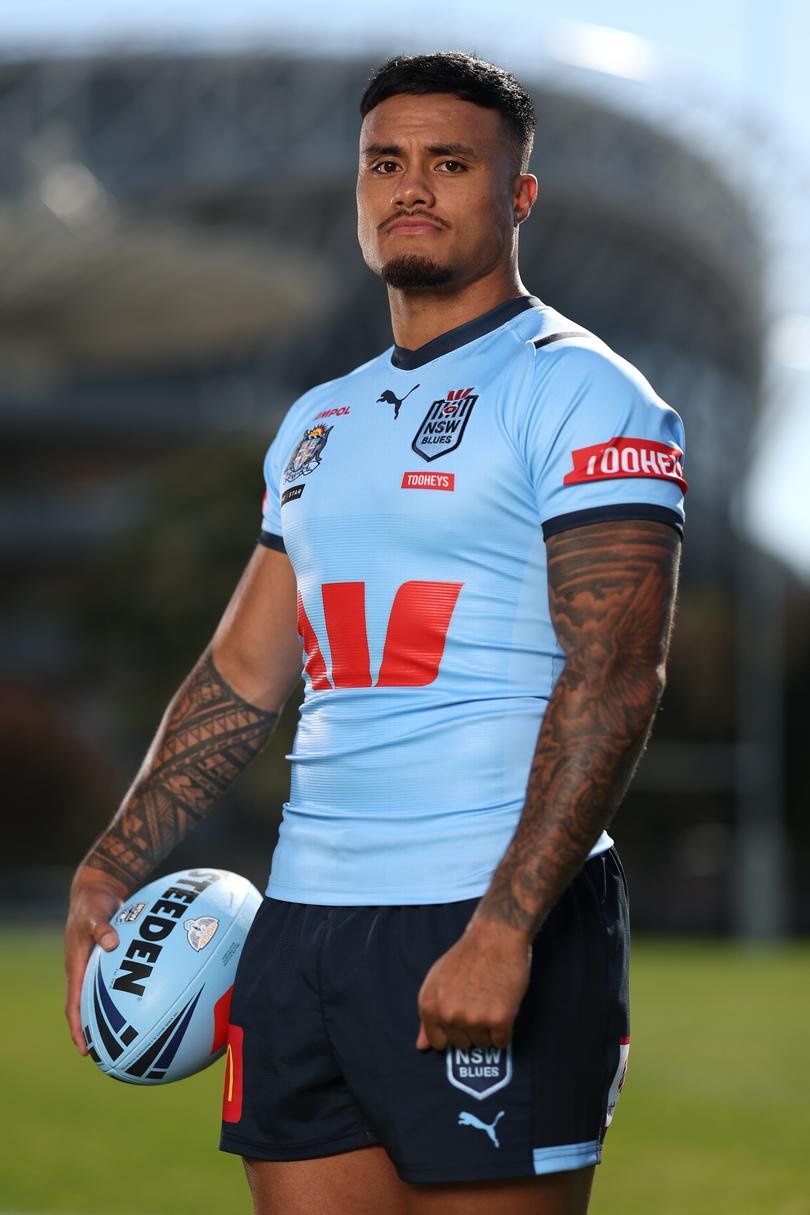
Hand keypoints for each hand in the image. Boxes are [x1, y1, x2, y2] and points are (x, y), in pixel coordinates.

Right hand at [64, 867, 128, 1053]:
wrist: (96, 889)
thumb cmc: (91, 902)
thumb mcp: (94, 912)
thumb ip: (100, 926)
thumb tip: (110, 941)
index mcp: (76, 967)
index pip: (74, 1006)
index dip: (78, 1029)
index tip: (86, 1050)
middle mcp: (86, 971)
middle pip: (89, 1009)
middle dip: (97, 1032)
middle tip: (112, 1054)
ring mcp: (98, 966)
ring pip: (106, 997)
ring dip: (117, 1015)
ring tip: (136, 1035)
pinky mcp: (111, 958)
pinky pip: (121, 979)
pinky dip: (133, 990)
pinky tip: (156, 996)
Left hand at [416, 917, 531, 1051]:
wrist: (495, 936)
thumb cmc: (466, 956)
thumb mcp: (437, 980)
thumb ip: (429, 1015)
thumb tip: (422, 1046)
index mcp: (429, 1006)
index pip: (438, 1042)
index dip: (451, 1031)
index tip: (460, 1017)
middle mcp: (448, 1015)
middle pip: (462, 1045)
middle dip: (471, 1029)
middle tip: (479, 1002)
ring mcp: (473, 1019)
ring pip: (482, 1044)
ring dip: (489, 1028)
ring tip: (490, 1000)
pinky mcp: (499, 1019)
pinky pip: (501, 1042)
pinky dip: (504, 1030)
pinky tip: (503, 1007)